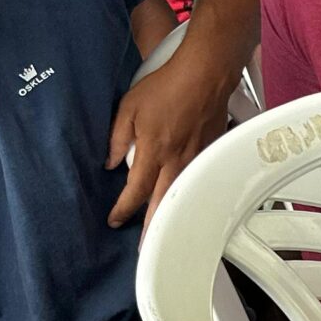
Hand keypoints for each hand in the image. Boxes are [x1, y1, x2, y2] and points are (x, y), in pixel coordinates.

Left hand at [107, 42, 233, 227]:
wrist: (204, 75)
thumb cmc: (168, 86)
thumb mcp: (129, 107)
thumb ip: (117, 137)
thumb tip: (111, 160)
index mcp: (153, 151)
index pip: (135, 191)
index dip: (122, 209)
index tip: (114, 219)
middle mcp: (176, 161)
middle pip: (162, 204)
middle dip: (152, 228)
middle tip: (147, 246)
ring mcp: (196, 159)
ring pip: (182, 195)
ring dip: (173, 215)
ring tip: (167, 231)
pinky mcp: (209, 152)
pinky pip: (198, 179)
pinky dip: (191, 194)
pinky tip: (187, 200)